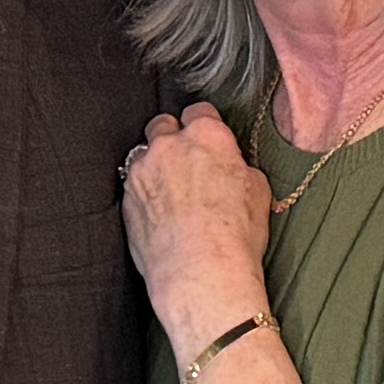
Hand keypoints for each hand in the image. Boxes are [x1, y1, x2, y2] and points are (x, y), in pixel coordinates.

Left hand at [119, 103, 274, 348]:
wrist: (201, 273)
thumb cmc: (236, 236)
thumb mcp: (258, 191)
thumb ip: (239, 166)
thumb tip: (232, 167)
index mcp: (207, 135)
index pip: (200, 111)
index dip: (204, 125)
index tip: (207, 139)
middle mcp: (170, 145)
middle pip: (164, 125)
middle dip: (173, 139)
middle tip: (186, 163)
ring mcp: (142, 170)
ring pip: (144, 155)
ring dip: (155, 166)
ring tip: (172, 193)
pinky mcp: (126, 198)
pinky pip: (134, 185)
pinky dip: (144, 193)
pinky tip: (160, 214)